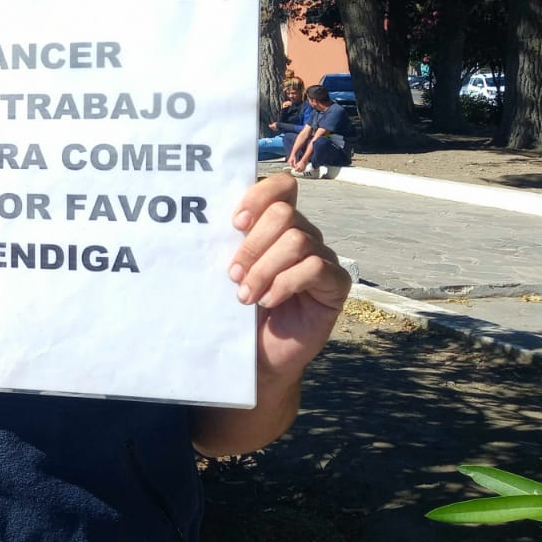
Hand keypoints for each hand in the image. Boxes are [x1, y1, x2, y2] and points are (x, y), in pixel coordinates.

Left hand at [228, 174, 350, 380]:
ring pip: (297, 241)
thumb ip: (229, 244)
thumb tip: (207, 222)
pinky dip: (285, 283)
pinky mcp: (335, 283)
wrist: (257, 355)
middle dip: (253, 245)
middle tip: (232, 275)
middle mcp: (303, 235)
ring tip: (245, 296)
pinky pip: (314, 268)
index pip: (282, 186)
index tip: (235, 223)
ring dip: (264, 269)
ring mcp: (322, 258)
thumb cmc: (239, 311)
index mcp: (277, 225)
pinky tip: (269, 300)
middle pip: (284, 214)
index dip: (259, 196)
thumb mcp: (230, 272)